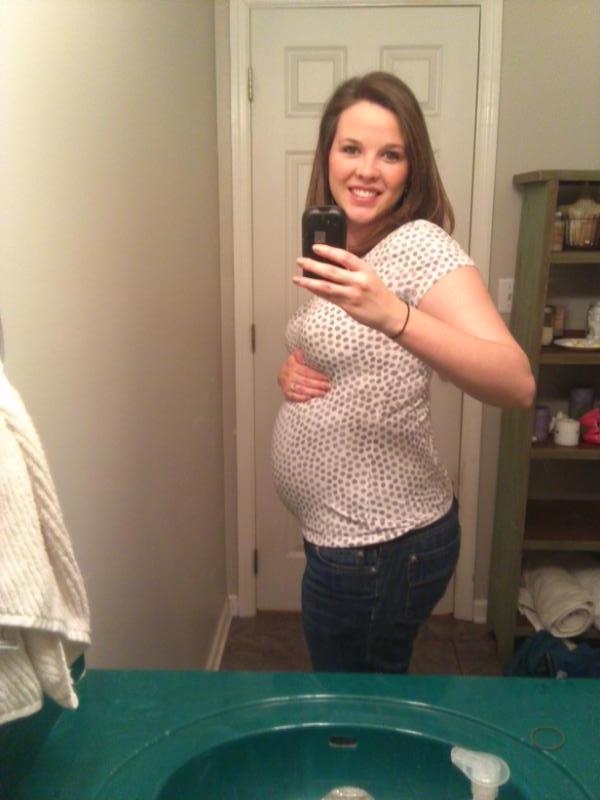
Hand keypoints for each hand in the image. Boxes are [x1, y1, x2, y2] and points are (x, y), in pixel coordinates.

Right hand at [278, 349, 330, 401]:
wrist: (283, 372)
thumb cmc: (295, 364)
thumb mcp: (298, 356)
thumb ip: (305, 355)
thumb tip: (316, 353)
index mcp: (292, 364)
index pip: (306, 371)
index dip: (317, 375)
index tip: (326, 378)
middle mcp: (287, 374)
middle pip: (305, 381)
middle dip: (318, 385)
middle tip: (328, 386)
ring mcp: (285, 384)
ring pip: (301, 389)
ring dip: (313, 392)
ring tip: (323, 392)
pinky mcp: (285, 392)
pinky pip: (294, 396)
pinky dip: (303, 398)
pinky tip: (311, 397)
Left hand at [294, 244, 408, 337]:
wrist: (390, 313)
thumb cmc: (378, 293)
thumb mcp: (369, 275)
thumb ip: (352, 270)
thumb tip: (329, 263)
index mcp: (365, 269)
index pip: (344, 256)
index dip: (328, 251)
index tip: (315, 247)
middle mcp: (359, 281)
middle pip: (331, 271)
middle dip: (313, 265)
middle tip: (300, 261)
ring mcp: (353, 294)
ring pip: (326, 286)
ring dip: (309, 282)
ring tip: (297, 279)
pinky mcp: (349, 306)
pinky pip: (329, 298)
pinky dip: (317, 292)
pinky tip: (308, 288)